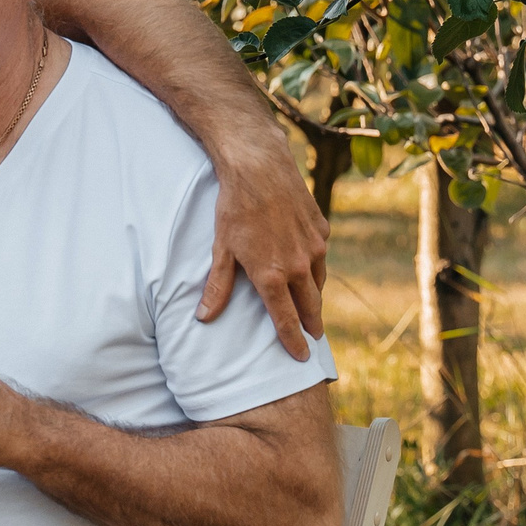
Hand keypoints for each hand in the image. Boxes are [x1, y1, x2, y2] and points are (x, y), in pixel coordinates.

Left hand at [198, 131, 327, 359]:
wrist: (260, 168)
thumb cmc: (235, 208)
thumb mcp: (221, 249)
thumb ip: (217, 286)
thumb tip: (204, 317)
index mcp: (272, 275)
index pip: (286, 320)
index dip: (293, 341)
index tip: (301, 357)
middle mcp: (298, 265)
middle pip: (310, 306)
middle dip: (312, 324)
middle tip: (313, 338)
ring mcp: (313, 247)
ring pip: (318, 281)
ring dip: (314, 296)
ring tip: (311, 307)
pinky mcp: (321, 229)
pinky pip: (320, 256)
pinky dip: (314, 265)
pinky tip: (306, 266)